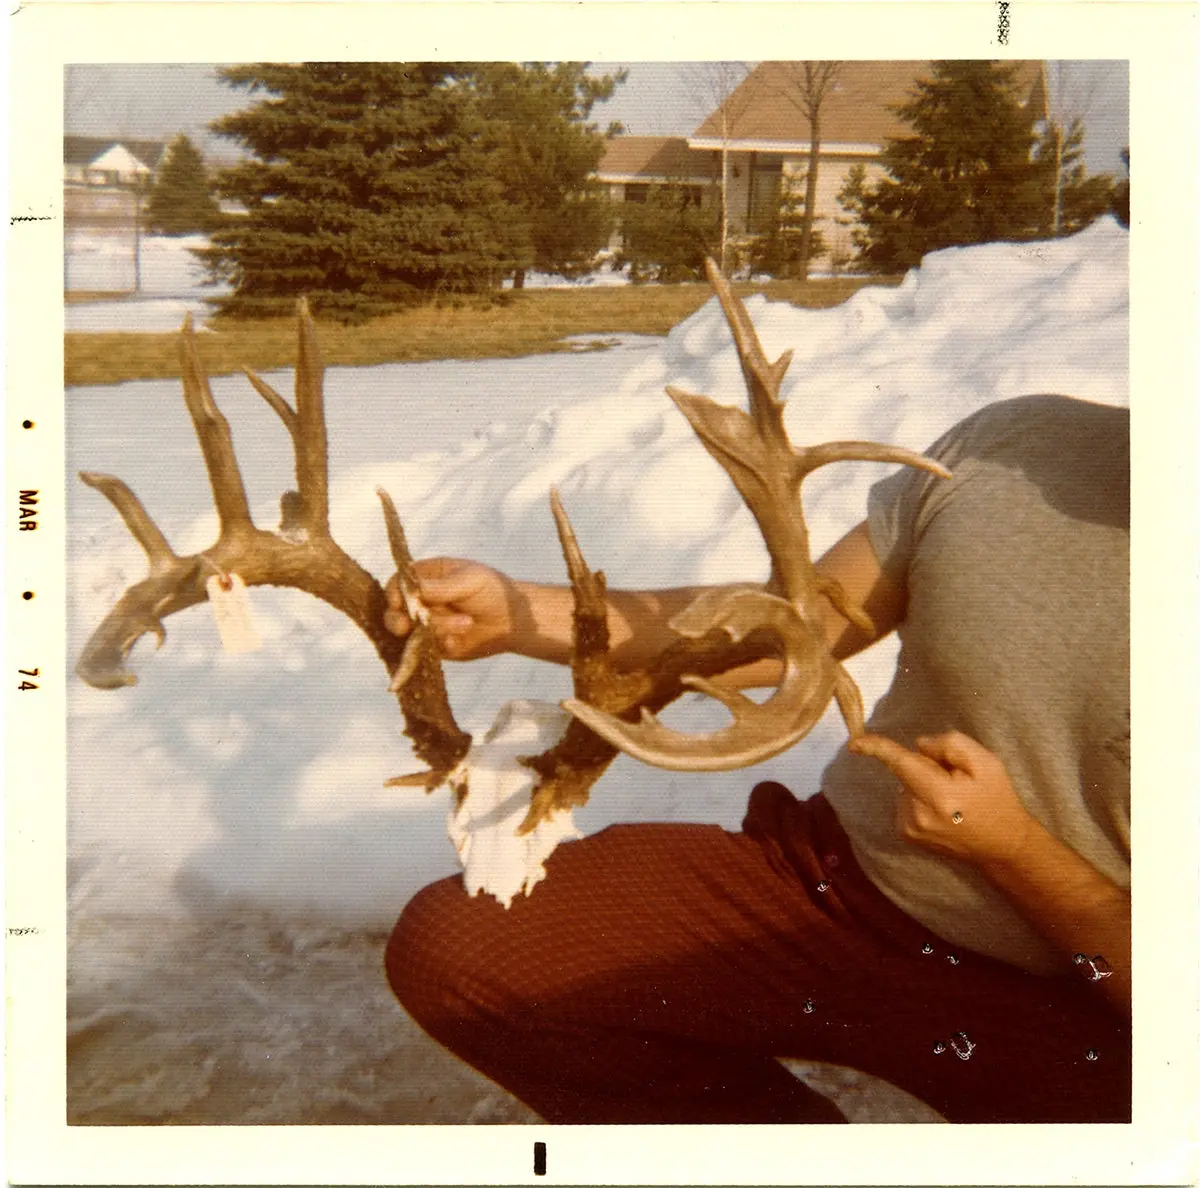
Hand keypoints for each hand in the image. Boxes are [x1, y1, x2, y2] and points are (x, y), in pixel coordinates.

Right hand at [383, 557, 516, 659]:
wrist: (513, 620)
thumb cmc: (493, 590)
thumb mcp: (470, 580)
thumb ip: (441, 587)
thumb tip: (412, 590)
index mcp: (426, 577)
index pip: (398, 583)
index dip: (395, 594)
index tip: (400, 603)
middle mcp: (421, 601)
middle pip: (394, 611)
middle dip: (397, 620)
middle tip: (406, 625)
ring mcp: (425, 624)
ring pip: (410, 633)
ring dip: (433, 630)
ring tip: (466, 623)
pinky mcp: (434, 645)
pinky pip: (424, 650)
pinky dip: (439, 645)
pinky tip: (458, 641)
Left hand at [847, 730, 1036, 865]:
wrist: (1002, 846)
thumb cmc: (997, 800)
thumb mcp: (986, 763)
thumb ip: (950, 745)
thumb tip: (918, 746)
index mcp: (938, 795)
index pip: (900, 764)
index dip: (877, 749)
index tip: (855, 743)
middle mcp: (917, 814)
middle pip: (907, 771)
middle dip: (925, 767)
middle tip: (956, 781)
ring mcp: (910, 828)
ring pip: (906, 786)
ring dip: (923, 784)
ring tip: (953, 799)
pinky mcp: (907, 835)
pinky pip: (906, 802)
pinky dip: (920, 798)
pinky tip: (943, 810)